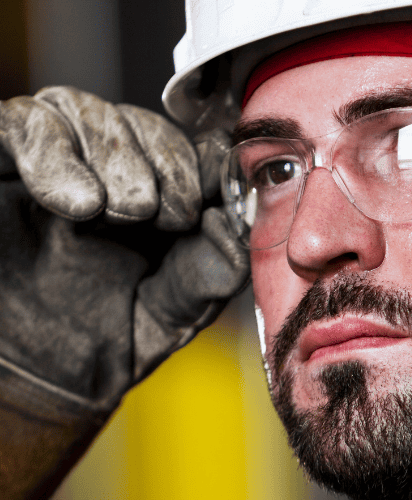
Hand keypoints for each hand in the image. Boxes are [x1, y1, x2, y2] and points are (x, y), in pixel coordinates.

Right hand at [0, 87, 249, 497]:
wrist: (24, 388)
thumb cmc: (91, 352)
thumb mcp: (170, 315)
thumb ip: (212, 270)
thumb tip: (240, 221)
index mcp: (147, 205)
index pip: (184, 148)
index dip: (206, 162)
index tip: (219, 195)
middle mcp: (95, 177)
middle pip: (139, 122)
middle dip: (167, 162)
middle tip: (171, 214)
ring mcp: (42, 169)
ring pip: (81, 108)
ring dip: (117, 153)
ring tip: (123, 212)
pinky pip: (19, 122)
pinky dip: (54, 153)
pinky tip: (80, 205)